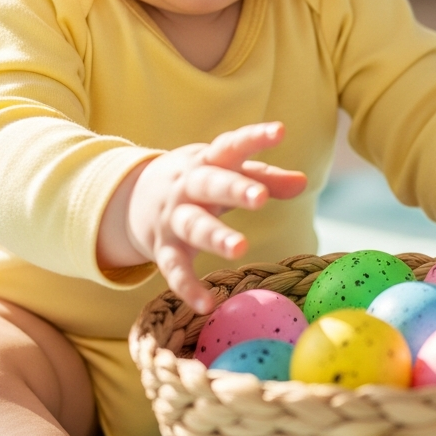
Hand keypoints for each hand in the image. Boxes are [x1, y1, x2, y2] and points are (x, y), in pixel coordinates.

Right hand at [120, 122, 305, 313]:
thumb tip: (304, 182)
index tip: (279, 131)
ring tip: (240, 248)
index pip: (231, 145)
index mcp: (207, 161)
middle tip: (260, 197)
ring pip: (193, 225)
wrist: (131, 197)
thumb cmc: (196, 180)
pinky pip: (174, 268)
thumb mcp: (225, 171)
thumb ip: (264, 177)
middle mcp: (188, 186)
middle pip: (210, 184)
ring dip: (214, 236)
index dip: (254, 137)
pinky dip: (188, 287)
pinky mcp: (163, 248)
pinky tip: (207, 303)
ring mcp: (173, 217)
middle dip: (234, 189)